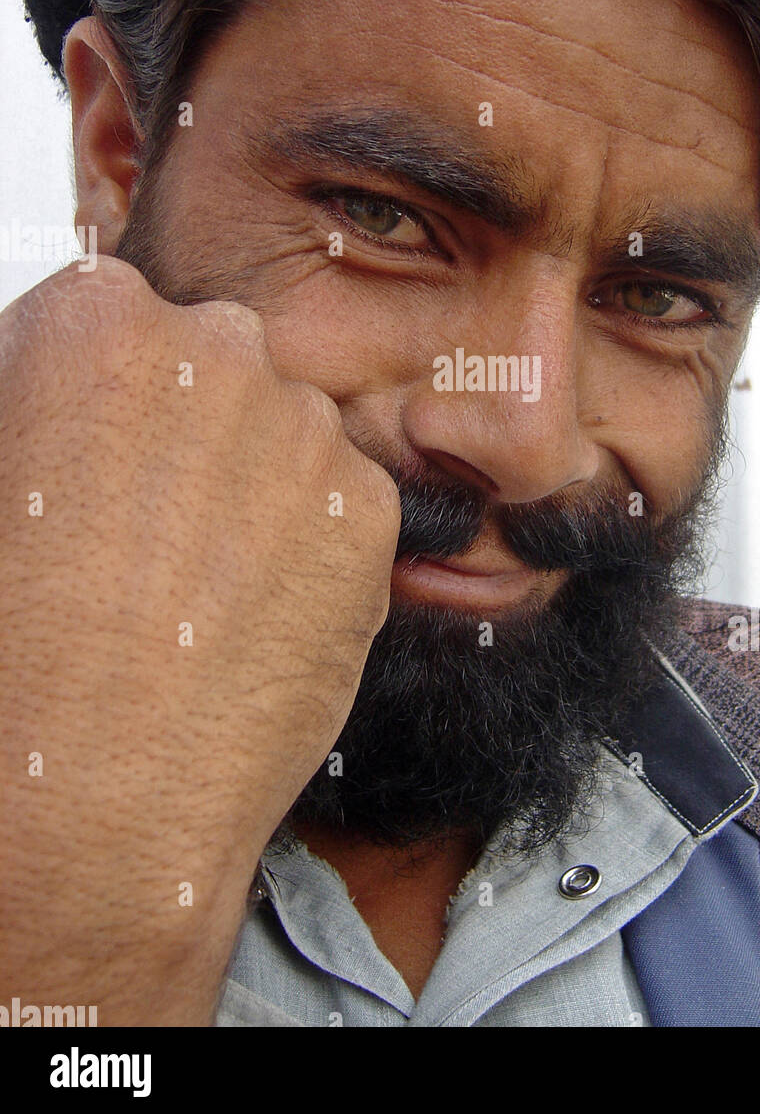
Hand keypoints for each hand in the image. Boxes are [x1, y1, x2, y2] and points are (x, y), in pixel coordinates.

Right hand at [0, 257, 400, 1021]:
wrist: (88, 795)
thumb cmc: (12, 647)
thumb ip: (43, 409)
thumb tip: (71, 413)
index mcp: (99, 318)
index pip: (119, 320)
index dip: (105, 400)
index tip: (96, 456)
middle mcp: (217, 348)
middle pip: (214, 365)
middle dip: (189, 429)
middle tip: (150, 530)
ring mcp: (305, 426)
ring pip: (287, 433)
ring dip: (258, 486)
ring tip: (199, 587)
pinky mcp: (370, 509)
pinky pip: (343, 503)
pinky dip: (312, 547)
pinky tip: (254, 615)